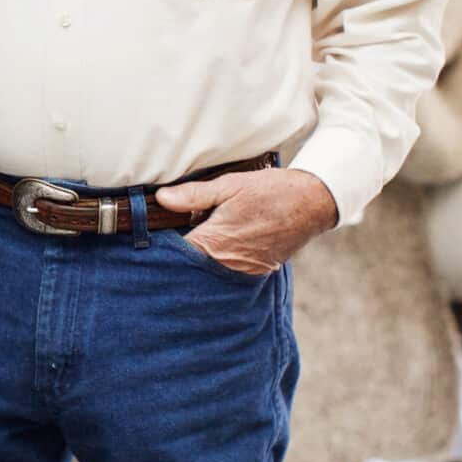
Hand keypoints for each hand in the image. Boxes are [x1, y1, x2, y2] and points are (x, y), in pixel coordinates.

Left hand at [153, 166, 337, 274]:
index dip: (160, 251)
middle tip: (162, 248)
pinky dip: (215, 267)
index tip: (148, 242)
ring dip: (196, 266)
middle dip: (175, 261)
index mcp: (217, 242)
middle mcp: (229, 265)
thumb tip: (162, 198)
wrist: (313, 203)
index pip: (176, 257)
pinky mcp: (255, 275)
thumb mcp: (230, 185)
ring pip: (207, 276)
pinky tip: (211, 253)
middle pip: (190, 271)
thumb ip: (194, 195)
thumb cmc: (271, 191)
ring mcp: (243, 273)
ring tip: (186, 250)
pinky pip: (226, 276)